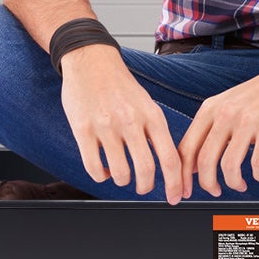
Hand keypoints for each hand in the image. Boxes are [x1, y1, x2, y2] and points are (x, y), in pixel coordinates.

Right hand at [59, 46, 184, 203]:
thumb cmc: (120, 86)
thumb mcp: (147, 104)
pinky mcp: (82, 130)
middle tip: (143, 187)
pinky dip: (101, 176)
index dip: (175, 184)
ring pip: (120, 174)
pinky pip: (94, 168)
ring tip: (121, 174)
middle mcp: (131, 121)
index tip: (175, 197)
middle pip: (146, 170)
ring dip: (122, 181)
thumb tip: (170, 165)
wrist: (91, 61)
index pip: (170, 158)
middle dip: (146, 187)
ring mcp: (105, 126)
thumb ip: (156, 132)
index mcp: (152, 115)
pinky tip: (104, 169)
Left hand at [178, 55, 258, 196]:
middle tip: (215, 192)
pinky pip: (258, 162)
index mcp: (210, 109)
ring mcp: (247, 120)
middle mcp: (225, 113)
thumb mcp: (227, 106)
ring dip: (233, 182)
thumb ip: (210, 130)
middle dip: (207, 184)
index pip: (186, 148)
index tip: (185, 189)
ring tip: (240, 184)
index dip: (182, 174)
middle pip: (204, 160)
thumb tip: (194, 163)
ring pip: (229, 165)